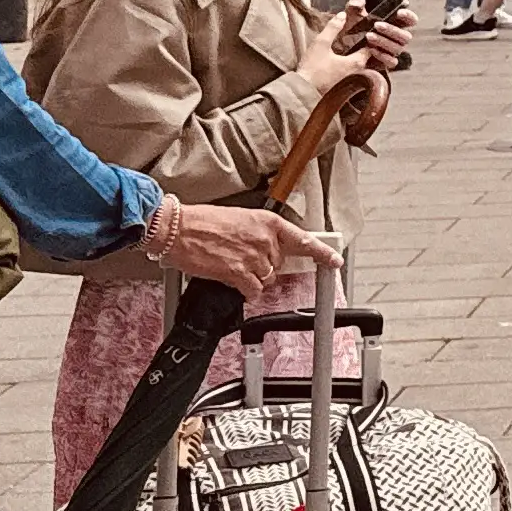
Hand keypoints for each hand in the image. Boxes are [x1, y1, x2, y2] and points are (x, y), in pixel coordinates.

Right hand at [150, 197, 339, 293]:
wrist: (176, 228)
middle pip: (279, 264)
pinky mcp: (238, 273)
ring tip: (231, 264)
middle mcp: (266, 239)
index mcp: (269, 222)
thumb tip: (267, 249)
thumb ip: (260, 234)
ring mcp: (254, 257)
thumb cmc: (202, 222)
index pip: (305, 241)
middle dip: (264, 265)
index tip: (335, 261)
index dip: (323, 254)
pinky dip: (245, 290)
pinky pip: (253, 290)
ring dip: (252, 277)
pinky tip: (232, 280)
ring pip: (266, 278)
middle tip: (241, 257)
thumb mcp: (240, 219)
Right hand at [295, 21, 363, 93]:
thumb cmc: (312, 70)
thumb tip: (342, 15)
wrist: (303, 93)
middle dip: (367, 47)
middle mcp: (360, 73)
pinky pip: (357, 75)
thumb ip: (332, 28)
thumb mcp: (320, 44)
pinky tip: (345, 62)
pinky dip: (355, 67)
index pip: (372, 47)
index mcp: (357, 62)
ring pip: (364, 66)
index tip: (366, 30)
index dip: (370, 37)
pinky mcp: (347, 88)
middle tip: (361, 38)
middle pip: (370, 57)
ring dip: (361, 57)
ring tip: (353, 48)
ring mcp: (355, 82)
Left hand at [355, 5, 412, 70]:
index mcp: (395, 23)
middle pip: (406, 36)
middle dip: (392, 30)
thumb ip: (355, 3)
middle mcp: (398, 38)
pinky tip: (370, 49)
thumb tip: (357, 1)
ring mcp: (393, 51)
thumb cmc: (352, 27)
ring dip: (384, 41)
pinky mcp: (386, 62)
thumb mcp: (352, 13)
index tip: (399, 12)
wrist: (342, 47)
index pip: (411, 20)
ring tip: (368, 36)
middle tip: (376, 25)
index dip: (408, 16)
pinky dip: (382, 55)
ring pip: (398, 48)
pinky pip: (391, 61)